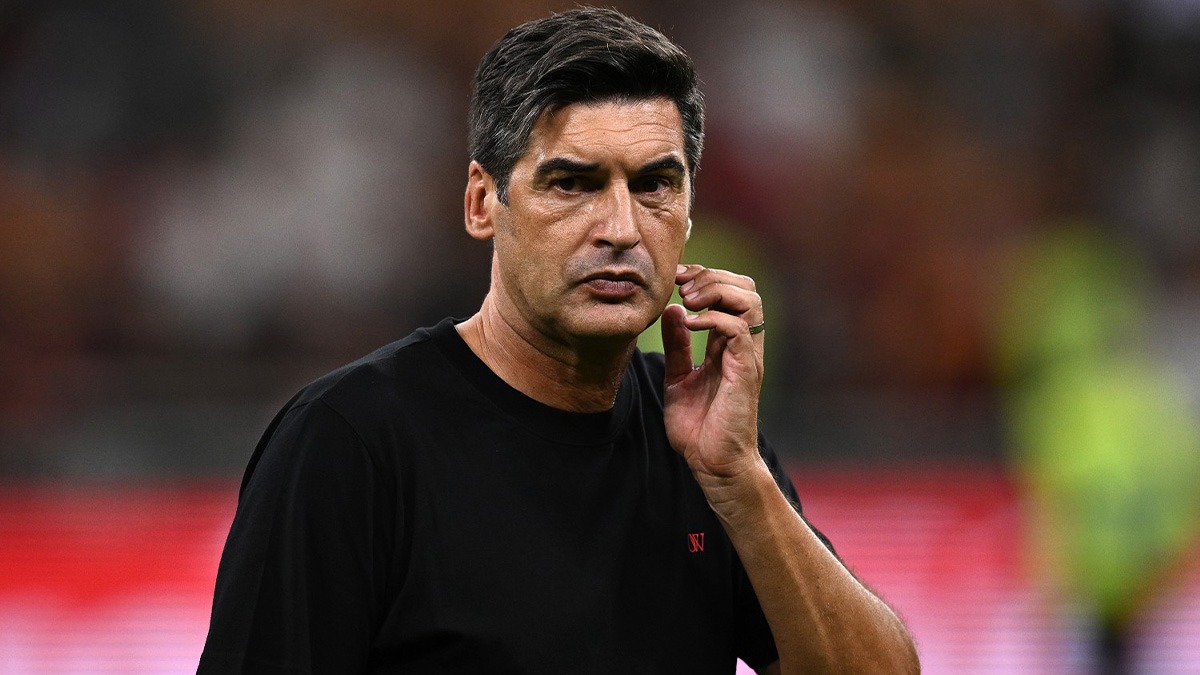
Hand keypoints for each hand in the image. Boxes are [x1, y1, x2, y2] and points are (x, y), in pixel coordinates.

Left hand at [662, 264, 765, 485]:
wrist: (713, 465)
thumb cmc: (700, 428)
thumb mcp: (678, 378)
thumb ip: (677, 346)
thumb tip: (671, 311)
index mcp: (729, 344)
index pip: (731, 292)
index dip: (705, 277)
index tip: (675, 278)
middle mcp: (743, 346)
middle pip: (746, 287)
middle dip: (711, 275)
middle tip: (680, 283)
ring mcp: (746, 357)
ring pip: (749, 301)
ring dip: (716, 290)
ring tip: (688, 299)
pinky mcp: (744, 372)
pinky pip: (738, 329)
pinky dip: (713, 318)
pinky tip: (691, 323)